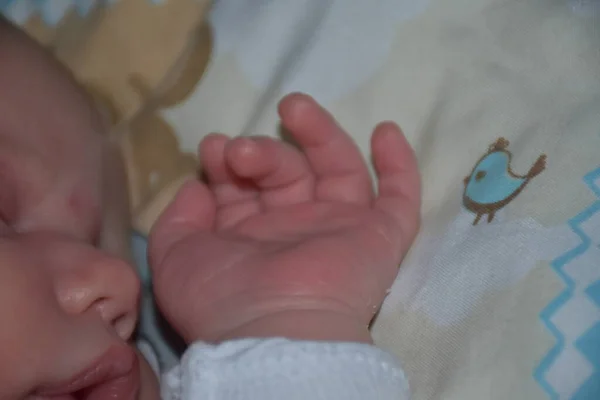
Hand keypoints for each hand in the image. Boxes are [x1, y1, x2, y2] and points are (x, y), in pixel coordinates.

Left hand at [148, 93, 420, 343]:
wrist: (272, 333)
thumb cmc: (220, 300)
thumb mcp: (176, 258)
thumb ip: (181, 219)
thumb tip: (197, 187)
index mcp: (251, 237)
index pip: (244, 186)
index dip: (227, 163)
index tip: (212, 149)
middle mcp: (295, 229)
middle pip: (288, 172)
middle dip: (262, 152)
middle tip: (241, 151)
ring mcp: (340, 230)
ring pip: (339, 170)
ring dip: (318, 134)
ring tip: (291, 106)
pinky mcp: (379, 238)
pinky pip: (399, 199)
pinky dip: (399, 166)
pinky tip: (385, 130)